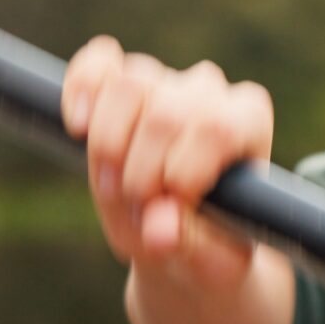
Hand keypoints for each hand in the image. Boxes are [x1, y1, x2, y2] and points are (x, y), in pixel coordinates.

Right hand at [61, 35, 273, 288]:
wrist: (181, 244)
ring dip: (108, 148)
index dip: (182, 174)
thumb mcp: (209, 260)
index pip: (215, 127)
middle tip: (138, 214)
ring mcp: (164, 79)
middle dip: (140, 174)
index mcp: (247, 121)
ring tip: (112, 189)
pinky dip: (82, 89)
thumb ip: (192, 244)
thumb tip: (160, 229)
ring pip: (129, 86)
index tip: (173, 211)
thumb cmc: (207, 247)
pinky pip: (98, 64)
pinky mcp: (119, 79)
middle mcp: (210, 91)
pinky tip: (77, 127)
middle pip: (166, 113)